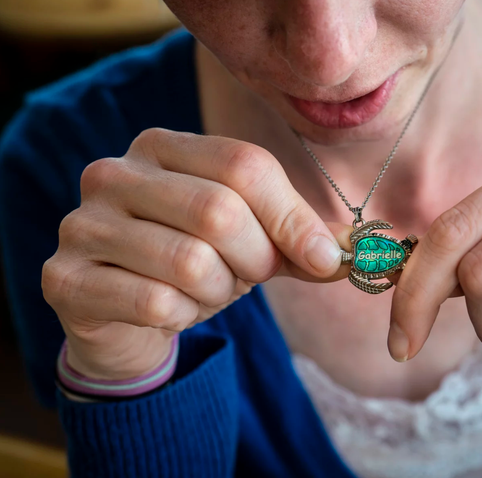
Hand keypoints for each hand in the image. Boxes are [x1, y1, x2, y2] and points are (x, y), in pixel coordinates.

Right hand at [42, 128, 348, 380]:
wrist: (123, 313)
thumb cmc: (193, 264)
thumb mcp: (252, 242)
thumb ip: (298, 239)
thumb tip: (353, 251)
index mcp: (162, 148)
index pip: (244, 165)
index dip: (293, 218)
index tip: (325, 259)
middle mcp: (114, 174)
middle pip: (219, 211)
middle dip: (257, 260)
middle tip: (253, 277)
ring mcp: (81, 224)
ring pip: (190, 262)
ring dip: (219, 291)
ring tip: (209, 291)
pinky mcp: (65, 278)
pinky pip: (154, 302)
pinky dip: (184, 316)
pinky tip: (172, 311)